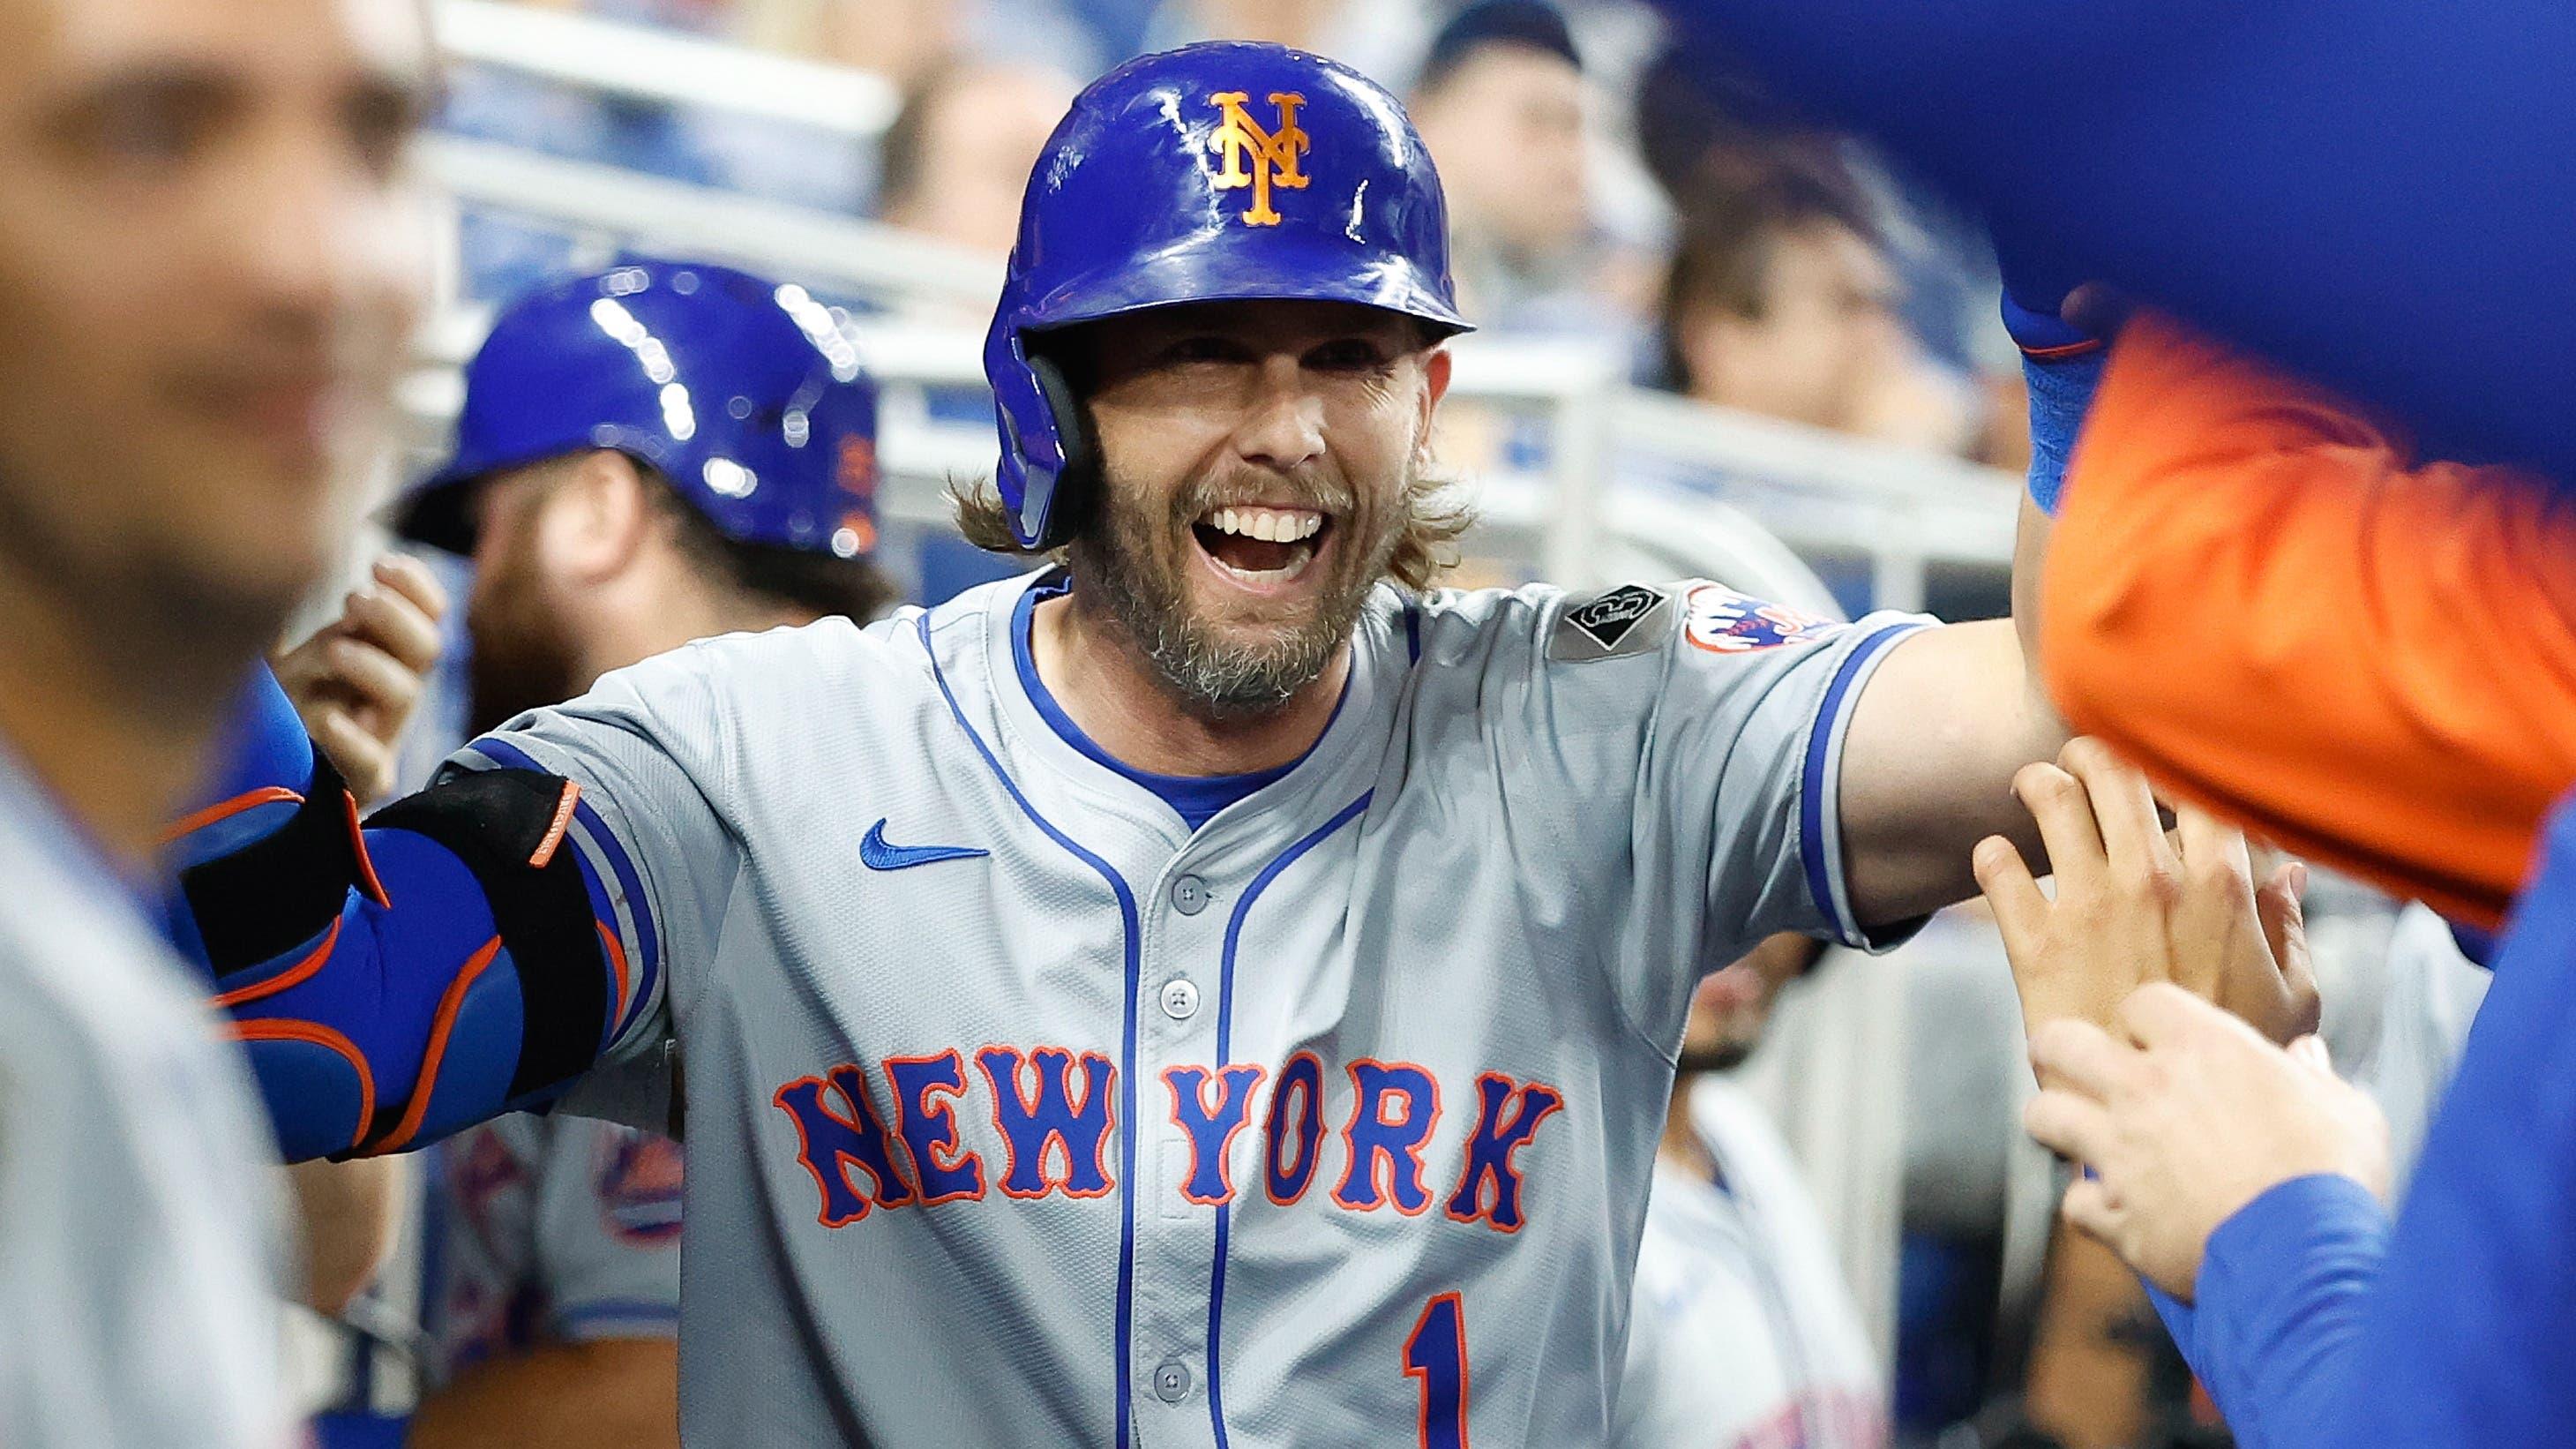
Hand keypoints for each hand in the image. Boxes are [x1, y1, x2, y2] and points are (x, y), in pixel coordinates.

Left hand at [272, 554, 447, 804]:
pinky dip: (350, 738)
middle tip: (355, 599)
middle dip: (396, 616)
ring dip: (372, 664)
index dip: (416, 587)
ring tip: (332, 650)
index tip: (380, 564)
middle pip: (428, 648)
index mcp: (382, 656)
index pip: (429, 615)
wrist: (262, 784)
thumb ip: (282, 613)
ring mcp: (380, 736)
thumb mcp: (280, 653)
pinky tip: (325, 719)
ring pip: (406, 694)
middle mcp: (390, 693)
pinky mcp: (362, 781)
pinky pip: (370, 761)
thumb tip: (266, 558)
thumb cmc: (276, 710)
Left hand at [1976, 737, 2318, 1045]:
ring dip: (2036, 784)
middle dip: (2090, 752)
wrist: (2163, 1118)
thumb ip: (2287, 926)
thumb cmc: (2235, 1062)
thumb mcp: (2290, 997)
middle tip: (2079, 762)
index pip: (2195, 782)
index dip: (2172, 762)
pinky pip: (1995, 868)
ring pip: (2049, 799)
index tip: (2158, 768)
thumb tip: (2288, 871)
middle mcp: (2152, 881)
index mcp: (2221, 885)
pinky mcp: (2035, 943)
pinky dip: (1989, 855)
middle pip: (2113, 769)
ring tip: (2032, 789)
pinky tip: (1995, 859)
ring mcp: (2089, 908)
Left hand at [2024, 984, 2391, 1299]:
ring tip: (2073, 1131)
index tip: (2157, 1039)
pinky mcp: (2114, 1211)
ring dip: (2056, 1122)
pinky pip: (2075, 1200)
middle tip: (2070, 1063)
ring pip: (2045, 1115)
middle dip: (2058, 1049)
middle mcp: (2145, 1090)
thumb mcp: (2345, 1110)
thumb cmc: (2333, 1176)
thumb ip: (2312, 1078)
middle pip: (2061, 1043)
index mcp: (2203, 1049)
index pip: (2143, 1002)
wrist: (2305, 1257)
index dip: (2147, 1020)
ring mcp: (2120, 1150)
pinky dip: (2092, 1207)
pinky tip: (2114, 1211)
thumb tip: (2307, 1054)